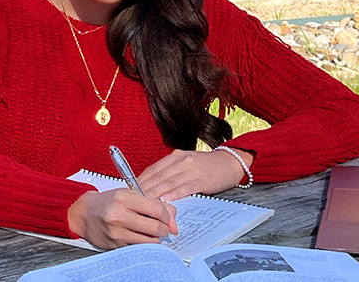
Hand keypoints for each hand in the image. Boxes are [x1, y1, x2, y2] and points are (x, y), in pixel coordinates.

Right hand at [67, 189, 178, 249]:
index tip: (166, 217)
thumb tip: (172, 219)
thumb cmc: (108, 202)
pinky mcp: (115, 245)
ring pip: (150, 241)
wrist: (84, 213)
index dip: (167, 215)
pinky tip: (140, 237)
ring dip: (156, 238)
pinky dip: (144, 244)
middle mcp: (119, 215)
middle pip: (156, 227)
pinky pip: (139, 248)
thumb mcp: (128, 194)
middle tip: (163, 227)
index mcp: (123, 198)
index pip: (157, 210)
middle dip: (165, 229)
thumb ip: (151, 203)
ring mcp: (117, 232)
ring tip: (151, 232)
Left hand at [137, 149, 251, 201]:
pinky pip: (184, 188)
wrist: (229, 163)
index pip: (153, 169)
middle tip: (131, 200)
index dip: (139, 180)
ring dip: (155, 193)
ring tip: (143, 202)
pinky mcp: (201, 180)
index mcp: (175, 156)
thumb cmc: (206, 166)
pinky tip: (165, 200)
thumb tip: (151, 185)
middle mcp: (181, 160)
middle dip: (143, 189)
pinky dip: (173, 194)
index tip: (129, 190)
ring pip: (168, 182)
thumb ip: (169, 172)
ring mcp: (191, 169)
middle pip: (158, 176)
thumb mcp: (185, 163)